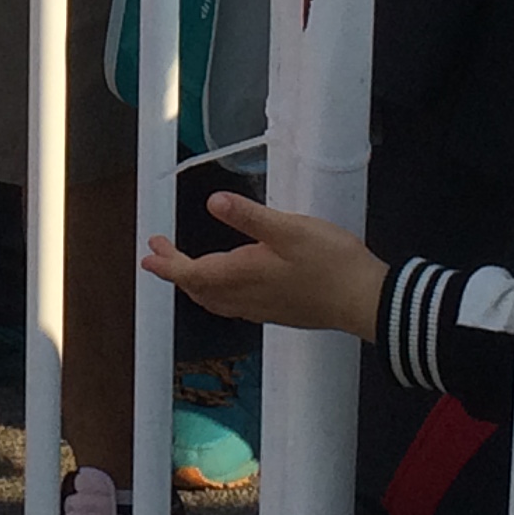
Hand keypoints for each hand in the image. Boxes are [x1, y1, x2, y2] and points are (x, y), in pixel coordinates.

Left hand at [140, 189, 390, 339]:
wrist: (364, 300)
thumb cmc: (329, 261)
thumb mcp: (288, 229)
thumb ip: (249, 216)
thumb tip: (213, 201)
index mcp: (243, 274)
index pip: (193, 273)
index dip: (168, 263)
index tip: (149, 253)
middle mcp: (246, 297)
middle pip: (199, 289)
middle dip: (175, 271)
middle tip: (159, 253)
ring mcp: (262, 309)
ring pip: (215, 301)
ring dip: (195, 284)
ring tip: (184, 269)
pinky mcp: (278, 312)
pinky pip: (233, 306)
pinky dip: (217, 293)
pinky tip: (227, 284)